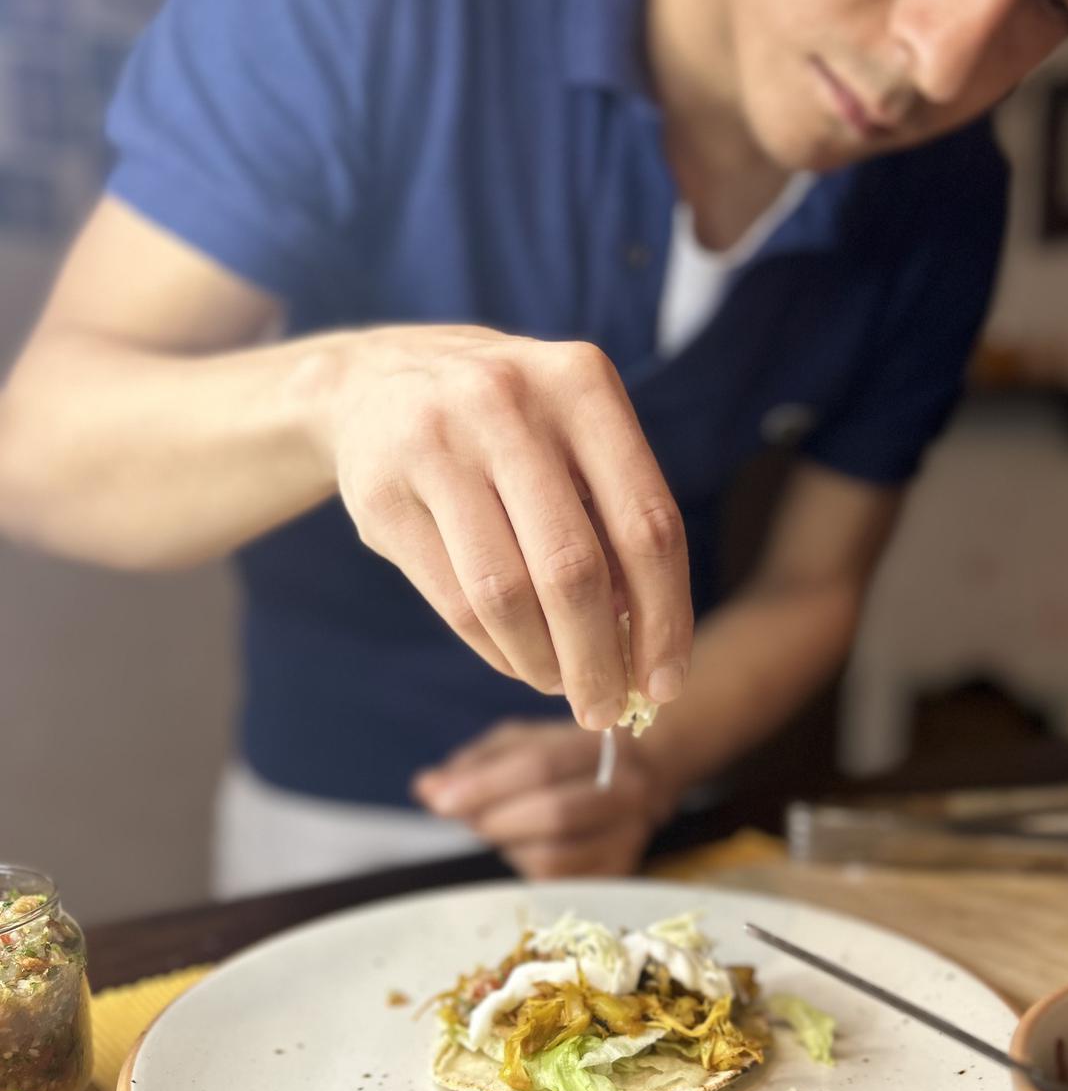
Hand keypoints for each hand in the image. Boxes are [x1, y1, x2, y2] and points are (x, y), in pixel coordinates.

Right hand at [316, 325, 691, 729]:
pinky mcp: (380, 492)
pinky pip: (454, 602)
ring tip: (561, 684)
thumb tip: (645, 644)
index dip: (666, 617)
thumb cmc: (508, 429)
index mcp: (580, 383)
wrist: (377, 382)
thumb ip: (612, 521)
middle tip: (608, 708)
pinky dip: (495, 649)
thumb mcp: (571, 439)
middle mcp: (507, 401)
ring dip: (543, 662)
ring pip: (506, 595)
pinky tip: (517, 659)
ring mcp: (435, 442)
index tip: (666, 682)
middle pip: (574, 570)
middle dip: (598, 660)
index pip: (647, 523)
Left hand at [411, 719, 679, 878]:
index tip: (439, 800)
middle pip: (554, 813)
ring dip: (508, 844)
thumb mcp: (524, 741)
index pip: (540, 768)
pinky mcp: (620, 871)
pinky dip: (525, 863)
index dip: (484, 786)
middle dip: (494, 818)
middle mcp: (627, 790)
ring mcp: (629, 835)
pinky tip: (521, 844)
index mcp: (603, 744)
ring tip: (495, 824)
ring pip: (554, 854)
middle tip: (459, 814)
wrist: (644, 775)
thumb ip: (476, 763)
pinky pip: (559, 879)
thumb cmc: (569, 754)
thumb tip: (427, 788)